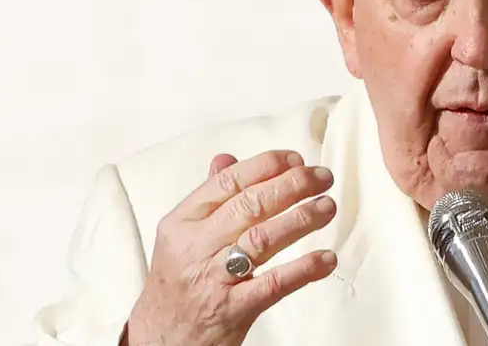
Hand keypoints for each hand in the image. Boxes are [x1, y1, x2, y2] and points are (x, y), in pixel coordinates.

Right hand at [124, 151, 337, 345]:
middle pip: (249, 206)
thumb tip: (227, 159)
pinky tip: (326, 258)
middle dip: (291, 186)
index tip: (296, 159)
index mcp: (182, 223)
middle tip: (322, 178)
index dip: (265, 166)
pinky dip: (303, 269)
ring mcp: (214, 280)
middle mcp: (195, 248)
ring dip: (301, 220)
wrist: (161, 340)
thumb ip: (207, 199)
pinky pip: (273, 284)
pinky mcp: (233, 310)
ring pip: (262, 240)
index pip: (227, 183)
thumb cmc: (176, 285)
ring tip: (327, 207)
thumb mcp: (180, 237)